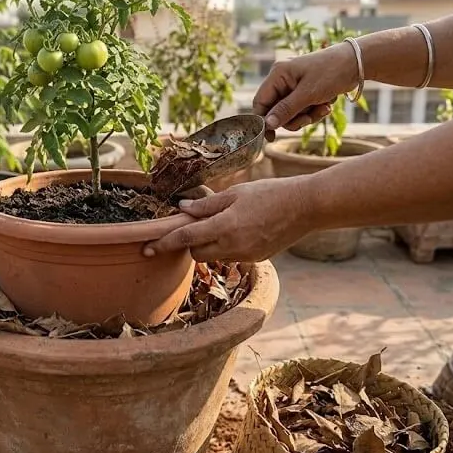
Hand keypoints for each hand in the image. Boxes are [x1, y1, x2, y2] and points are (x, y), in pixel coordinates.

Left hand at [143, 178, 315, 261]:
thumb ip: (207, 204)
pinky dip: (227, 246)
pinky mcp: (257, 259)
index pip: (185, 238)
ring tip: (223, 223)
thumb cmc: (270, 193)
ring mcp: (246, 255)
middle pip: (196, 252)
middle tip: (198, 222)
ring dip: (209, 244)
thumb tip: (183, 209)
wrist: (306, 208)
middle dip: (191, 241)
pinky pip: (232, 256)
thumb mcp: (235, 193)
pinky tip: (242, 229)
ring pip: (214, 256)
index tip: (147, 249)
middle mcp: (233, 246)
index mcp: (225, 227)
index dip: (163, 244)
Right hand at [253, 42, 358, 131]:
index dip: (264, 120)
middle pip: (276, 110)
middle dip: (294, 118)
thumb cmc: (331, 72)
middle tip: (308, 118)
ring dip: (307, 115)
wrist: (357, 63)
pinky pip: (303, 109)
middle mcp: (283, 79)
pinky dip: (314, 111)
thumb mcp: (308, 94)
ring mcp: (294, 85)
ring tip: (323, 108)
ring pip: (291, 112)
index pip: (260, 101)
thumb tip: (267, 125)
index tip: (271, 137)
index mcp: (278, 74)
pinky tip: (327, 104)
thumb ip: (286, 110)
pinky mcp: (306, 91)